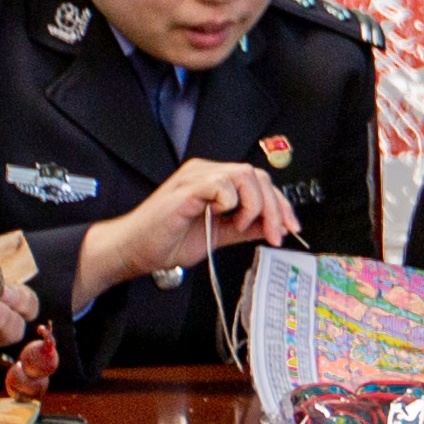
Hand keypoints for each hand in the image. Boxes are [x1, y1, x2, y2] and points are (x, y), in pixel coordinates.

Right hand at [72, 161, 292, 309]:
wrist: (133, 251)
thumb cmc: (166, 241)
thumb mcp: (217, 235)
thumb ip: (244, 228)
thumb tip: (272, 226)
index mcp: (214, 182)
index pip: (258, 181)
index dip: (280, 204)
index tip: (290, 228)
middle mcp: (206, 173)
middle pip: (257, 175)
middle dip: (275, 208)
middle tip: (276, 234)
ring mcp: (195, 178)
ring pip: (244, 175)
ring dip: (255, 205)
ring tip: (244, 226)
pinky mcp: (185, 190)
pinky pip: (221, 184)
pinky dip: (231, 202)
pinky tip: (224, 217)